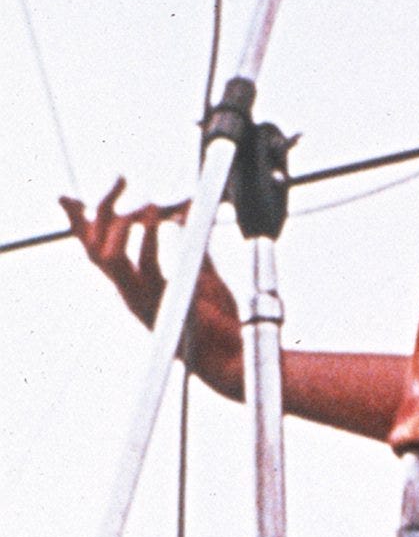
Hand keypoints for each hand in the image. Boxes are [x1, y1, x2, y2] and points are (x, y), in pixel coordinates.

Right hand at [60, 178, 244, 396]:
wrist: (234, 357)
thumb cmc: (220, 321)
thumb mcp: (203, 275)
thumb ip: (194, 246)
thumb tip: (189, 215)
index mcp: (134, 288)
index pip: (97, 252)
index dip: (79, 225)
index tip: (65, 197)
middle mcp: (130, 295)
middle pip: (94, 249)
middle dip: (99, 211)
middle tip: (120, 179)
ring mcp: (143, 301)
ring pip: (108, 257)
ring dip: (119, 223)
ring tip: (145, 199)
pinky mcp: (164, 304)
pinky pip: (147, 266)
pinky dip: (150, 237)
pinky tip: (161, 215)